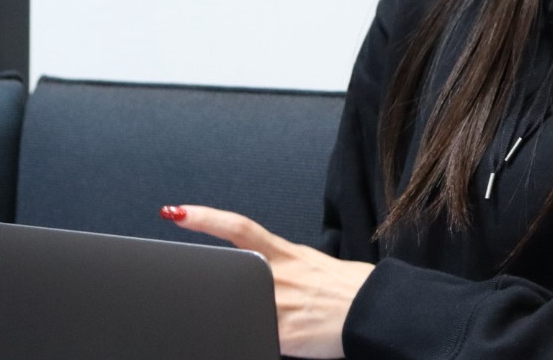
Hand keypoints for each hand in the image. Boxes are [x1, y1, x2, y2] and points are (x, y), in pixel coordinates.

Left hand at [161, 204, 372, 358]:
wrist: (374, 309)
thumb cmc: (353, 289)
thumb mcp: (316, 265)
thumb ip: (286, 267)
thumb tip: (267, 271)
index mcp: (286, 254)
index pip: (239, 228)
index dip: (205, 218)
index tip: (177, 212)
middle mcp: (277, 274)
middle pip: (228, 273)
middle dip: (206, 280)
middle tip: (178, 281)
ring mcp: (276, 302)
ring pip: (236, 306)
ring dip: (229, 315)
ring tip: (244, 319)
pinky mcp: (281, 332)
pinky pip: (252, 335)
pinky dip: (246, 338)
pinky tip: (241, 341)